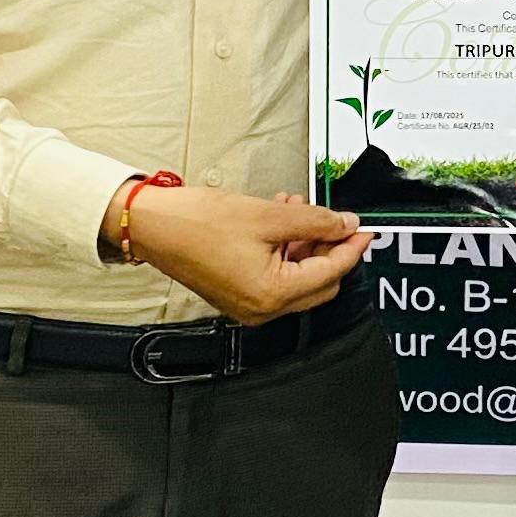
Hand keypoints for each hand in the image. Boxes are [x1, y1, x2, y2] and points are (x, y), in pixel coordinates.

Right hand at [126, 182, 370, 323]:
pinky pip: (276, 276)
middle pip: (319, 282)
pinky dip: (285, 250)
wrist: (151, 225)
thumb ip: (315, 221)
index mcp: (272, 295)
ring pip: (297, 277)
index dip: (351, 247)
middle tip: (334, 217)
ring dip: (305, 244)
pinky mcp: (237, 294)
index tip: (364, 227)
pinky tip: (281, 219)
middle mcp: (262, 309)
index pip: (330, 272)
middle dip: (330, 247)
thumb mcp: (269, 215)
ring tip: (299, 207)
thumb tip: (345, 224)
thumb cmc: (198, 222)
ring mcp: (249, 304)